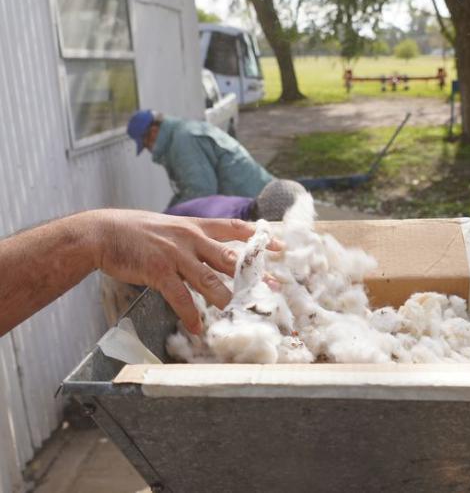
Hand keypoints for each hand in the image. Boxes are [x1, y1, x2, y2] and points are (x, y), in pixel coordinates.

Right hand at [90, 210, 263, 334]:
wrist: (102, 232)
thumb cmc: (138, 232)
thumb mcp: (172, 227)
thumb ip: (195, 239)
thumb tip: (217, 253)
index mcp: (197, 227)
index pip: (236, 229)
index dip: (260, 238)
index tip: (281, 247)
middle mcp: (191, 238)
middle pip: (230, 258)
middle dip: (253, 274)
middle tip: (272, 287)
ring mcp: (176, 254)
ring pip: (209, 279)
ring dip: (226, 299)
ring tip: (240, 314)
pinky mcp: (159, 271)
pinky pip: (180, 297)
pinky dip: (190, 315)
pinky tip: (197, 328)